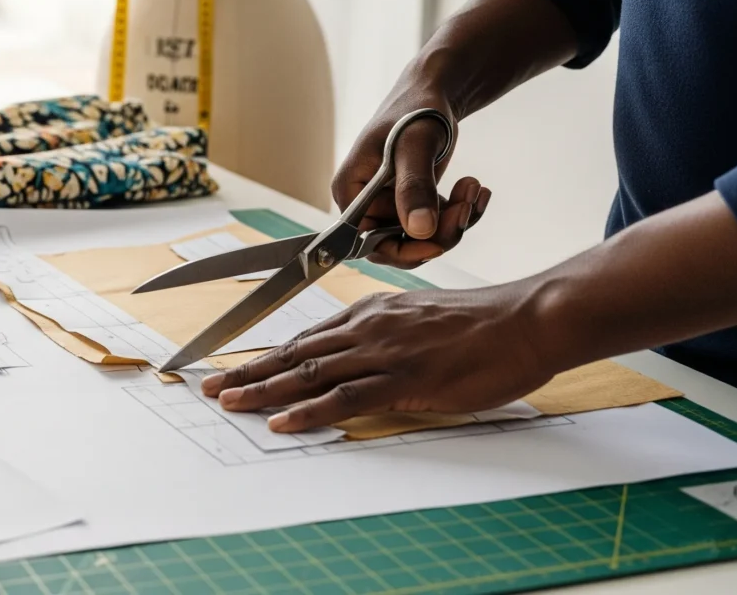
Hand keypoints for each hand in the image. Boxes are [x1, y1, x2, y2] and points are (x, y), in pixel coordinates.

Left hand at [198, 288, 553, 432]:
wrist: (527, 320)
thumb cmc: (486, 325)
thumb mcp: (424, 321)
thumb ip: (391, 337)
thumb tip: (368, 359)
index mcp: (373, 313)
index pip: (308, 337)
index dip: (268, 354)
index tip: (237, 366)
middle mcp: (368, 328)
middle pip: (296, 353)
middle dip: (248, 371)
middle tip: (209, 386)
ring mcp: (383, 352)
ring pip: (309, 373)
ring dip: (263, 389)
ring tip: (227, 402)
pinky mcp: (403, 379)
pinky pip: (345, 399)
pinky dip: (308, 411)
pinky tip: (281, 421)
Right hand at [333, 94, 489, 268]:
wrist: (432, 93)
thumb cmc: (415, 110)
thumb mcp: (414, 146)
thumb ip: (414, 187)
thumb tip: (419, 231)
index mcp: (351, 190)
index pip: (367, 241)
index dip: (402, 250)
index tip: (438, 243)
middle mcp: (364, 203)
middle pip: (399, 244)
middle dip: (440, 232)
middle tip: (467, 205)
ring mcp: (388, 204)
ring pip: (423, 237)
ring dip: (456, 219)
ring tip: (474, 187)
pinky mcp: (411, 203)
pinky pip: (436, 225)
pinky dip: (460, 212)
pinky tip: (474, 188)